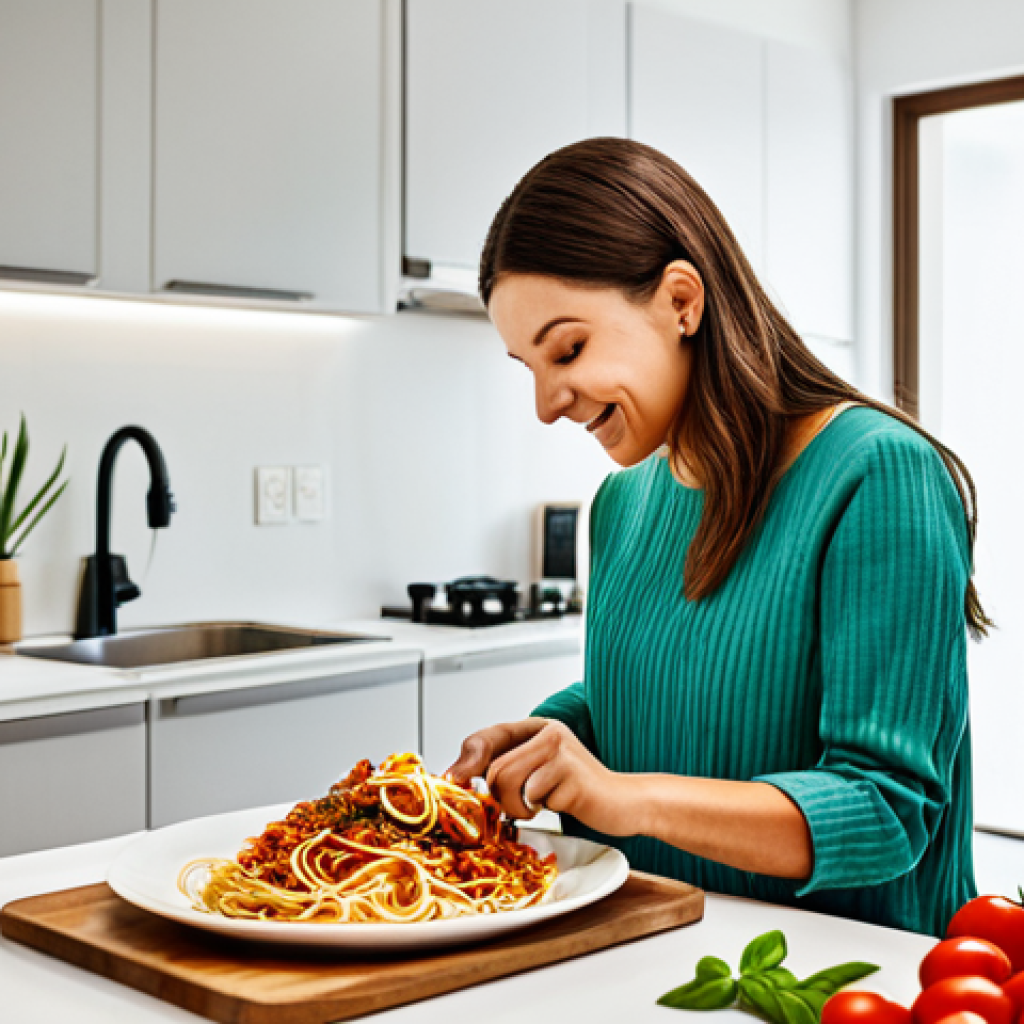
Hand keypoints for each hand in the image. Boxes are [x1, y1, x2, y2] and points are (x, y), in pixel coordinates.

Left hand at [450, 718, 643, 836]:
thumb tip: (459, 776)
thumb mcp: (537, 773)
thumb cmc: (576, 790)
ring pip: (509, 781)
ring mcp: (561, 749)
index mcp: (537, 728)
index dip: (467, 761)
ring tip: (541, 804)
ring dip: (519, 806)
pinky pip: (534, 796)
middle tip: (524, 803)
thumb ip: (505, 768)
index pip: (487, 737)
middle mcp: (548, 731)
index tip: (454, 780)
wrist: (623, 802)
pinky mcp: (571, 772)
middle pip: (495, 768)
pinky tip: (563, 802)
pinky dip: (543, 809)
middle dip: (503, 796)